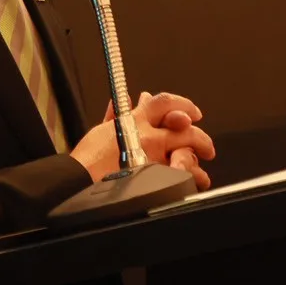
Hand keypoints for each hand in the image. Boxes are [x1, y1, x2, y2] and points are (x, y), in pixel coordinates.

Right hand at [71, 91, 215, 190]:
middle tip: (206, 146)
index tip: (191, 113)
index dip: (182, 104)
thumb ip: (115, 116)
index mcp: (135, 121)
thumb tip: (119, 103)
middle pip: (185, 128)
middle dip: (200, 136)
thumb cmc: (87, 158)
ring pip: (187, 153)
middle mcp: (148, 137)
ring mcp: (154, 159)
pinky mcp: (155, 178)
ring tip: (202, 167)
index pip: (165, 102)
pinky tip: (194, 182)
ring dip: (196, 159)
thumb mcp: (100, 130)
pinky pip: (181, 177)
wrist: (79, 179)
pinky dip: (190, 179)